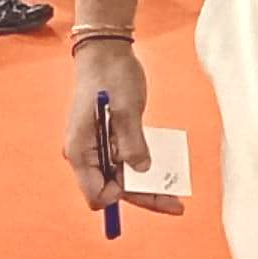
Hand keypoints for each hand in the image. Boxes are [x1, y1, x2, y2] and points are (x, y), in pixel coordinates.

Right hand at [63, 38, 179, 221]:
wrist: (106, 52)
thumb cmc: (110, 76)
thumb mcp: (125, 109)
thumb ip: (132, 142)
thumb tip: (141, 169)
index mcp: (81, 150)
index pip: (95, 192)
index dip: (118, 197)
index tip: (141, 187)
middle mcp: (87, 155)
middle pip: (113, 189)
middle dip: (143, 198)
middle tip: (175, 206)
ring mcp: (99, 149)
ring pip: (123, 178)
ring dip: (147, 187)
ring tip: (176, 196)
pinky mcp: (111, 141)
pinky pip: (127, 163)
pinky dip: (145, 170)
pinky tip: (167, 174)